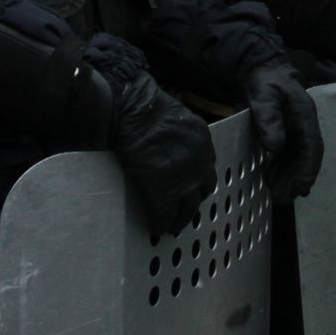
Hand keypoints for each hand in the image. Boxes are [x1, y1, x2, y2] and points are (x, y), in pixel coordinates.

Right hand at [86, 34, 218, 236]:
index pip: (207, 169)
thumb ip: (181, 136)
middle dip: (193, 204)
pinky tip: (154, 229)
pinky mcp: (164, 191)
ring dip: (179, 219)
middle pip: (203, 191)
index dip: (198, 182)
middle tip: (184, 214)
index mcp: (203, 140)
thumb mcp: (175, 117)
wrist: (129, 109)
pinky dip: (159, 223)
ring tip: (171, 227)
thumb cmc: (144, 105)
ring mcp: (184, 177)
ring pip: (187, 208)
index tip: (192, 191)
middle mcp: (200, 160)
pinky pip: (163, 214)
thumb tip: (171, 148)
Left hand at [243, 61, 323, 198]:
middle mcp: (304, 125)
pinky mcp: (286, 133)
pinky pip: (288, 155)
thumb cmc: (264, 81)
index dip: (308, 168)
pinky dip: (282, 169)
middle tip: (285, 197)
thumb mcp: (264, 96)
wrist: (260, 68)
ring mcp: (296, 129)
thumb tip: (275, 147)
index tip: (302, 186)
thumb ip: (268, 118)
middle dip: (298, 179)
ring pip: (298, 159)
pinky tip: (271, 179)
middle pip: (307, 157)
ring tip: (278, 194)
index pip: (313, 146)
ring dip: (290, 178)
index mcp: (305, 115)